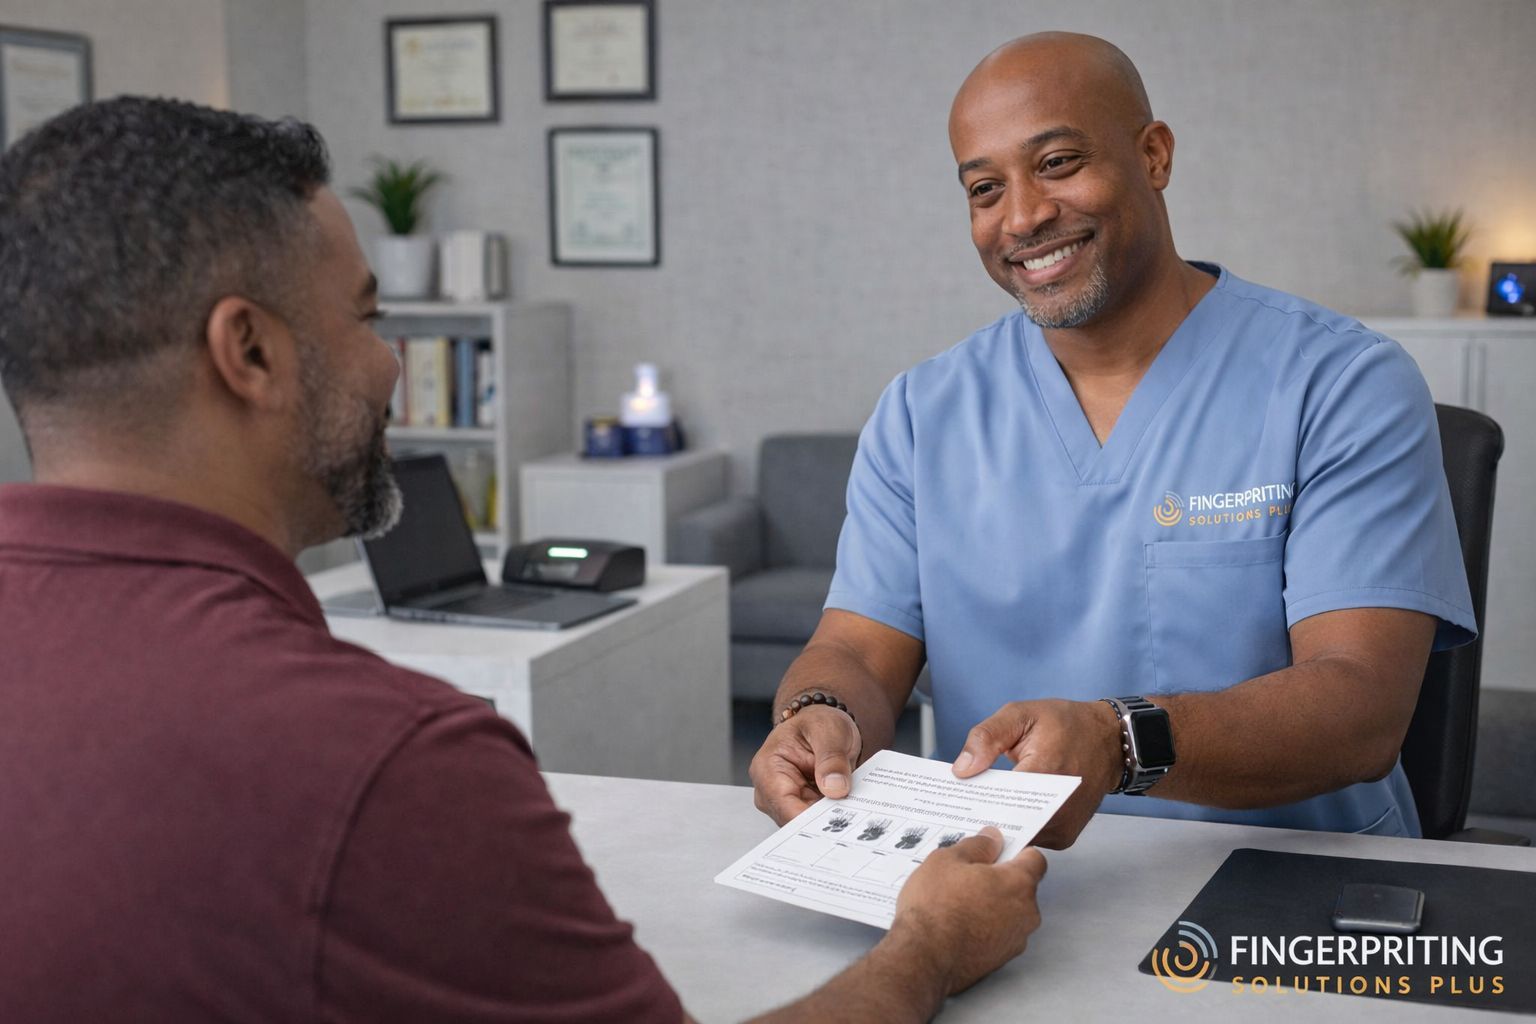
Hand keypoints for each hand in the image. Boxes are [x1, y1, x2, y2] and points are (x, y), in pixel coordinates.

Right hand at [749, 706, 861, 825]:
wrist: (822, 726)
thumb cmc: (817, 722)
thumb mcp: (829, 729)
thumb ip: (831, 758)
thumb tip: (835, 788)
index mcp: (767, 768)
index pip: (784, 806)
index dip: (810, 820)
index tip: (836, 823)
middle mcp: (770, 790)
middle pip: (795, 821)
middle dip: (824, 821)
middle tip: (853, 818)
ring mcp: (784, 802)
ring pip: (808, 825)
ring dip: (831, 819)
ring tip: (854, 809)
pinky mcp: (801, 808)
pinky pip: (817, 821)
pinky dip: (833, 816)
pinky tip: (850, 809)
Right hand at [891, 827, 1046, 994]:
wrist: (922, 958)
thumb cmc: (935, 906)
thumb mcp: (946, 860)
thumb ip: (976, 846)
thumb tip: (992, 839)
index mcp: (1018, 883)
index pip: (1035, 859)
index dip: (1015, 851)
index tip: (993, 851)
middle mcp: (1026, 913)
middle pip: (1020, 887)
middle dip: (999, 880)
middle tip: (967, 875)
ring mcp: (1015, 940)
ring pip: (1009, 912)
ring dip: (991, 905)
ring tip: (956, 903)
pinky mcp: (1000, 961)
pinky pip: (998, 934)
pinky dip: (984, 927)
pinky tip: (956, 925)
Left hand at [951, 698, 1120, 848]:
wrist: (1109, 742)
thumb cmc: (1067, 725)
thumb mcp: (1021, 714)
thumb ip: (987, 737)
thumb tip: (962, 769)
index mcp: (1047, 772)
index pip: (999, 799)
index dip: (973, 800)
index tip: (953, 799)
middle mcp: (1058, 808)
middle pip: (1007, 822)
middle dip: (982, 813)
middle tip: (960, 803)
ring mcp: (1063, 828)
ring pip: (1017, 835)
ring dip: (999, 821)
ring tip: (980, 805)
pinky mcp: (1064, 837)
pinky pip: (1030, 837)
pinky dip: (1016, 825)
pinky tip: (1004, 809)